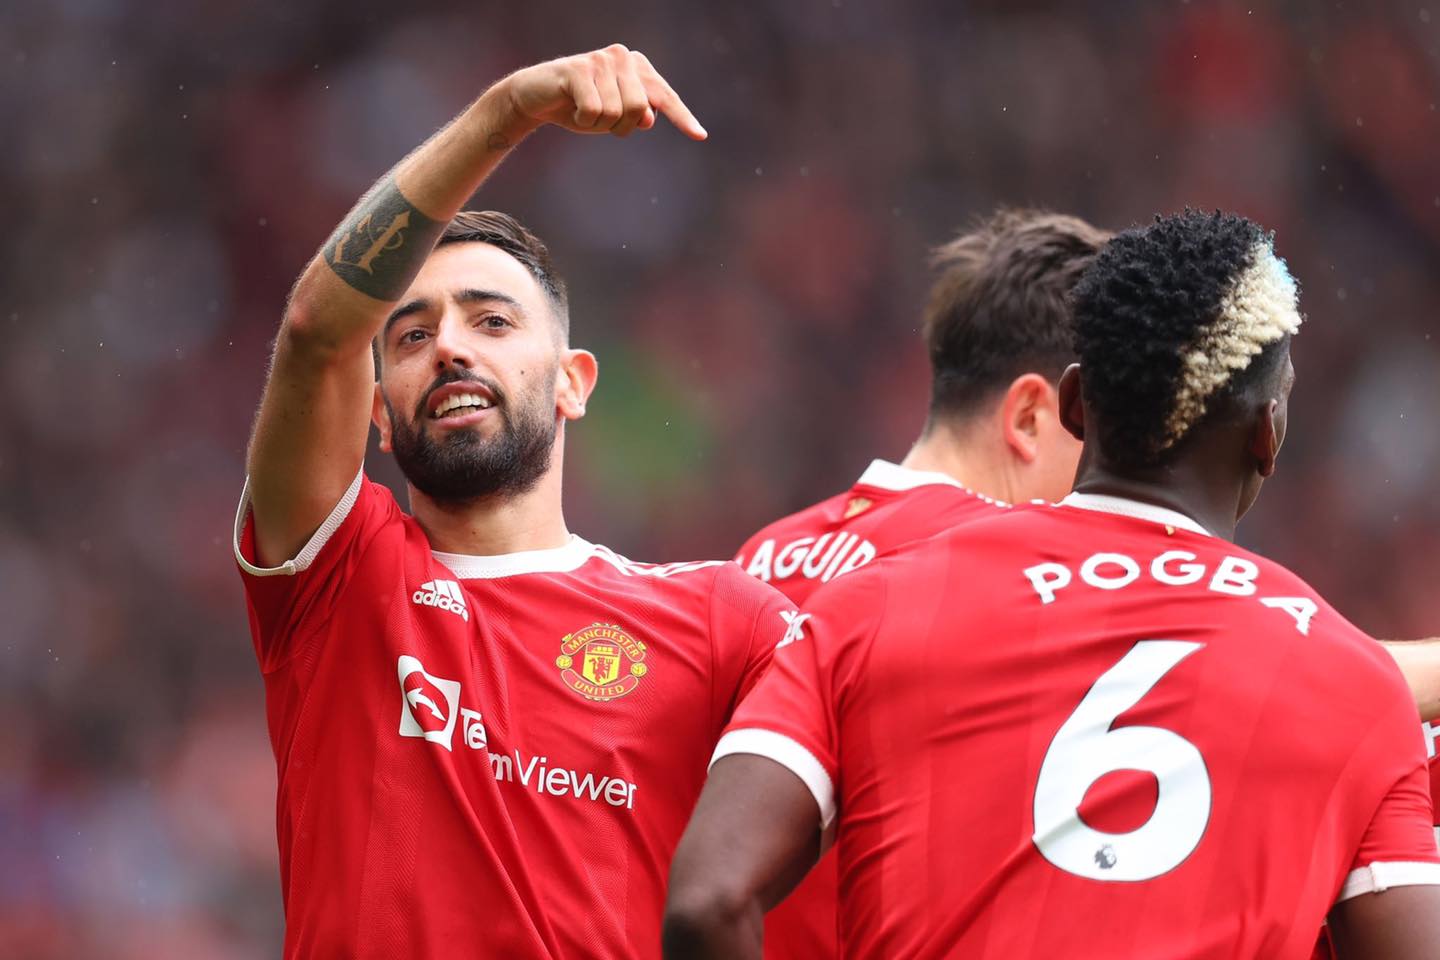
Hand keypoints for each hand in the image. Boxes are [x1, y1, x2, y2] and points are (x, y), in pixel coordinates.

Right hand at [494, 44, 706, 140]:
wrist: (536, 98)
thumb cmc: (581, 106)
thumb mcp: (615, 115)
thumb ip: (637, 115)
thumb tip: (649, 117)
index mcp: (637, 66)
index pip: (664, 96)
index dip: (682, 118)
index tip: (700, 136)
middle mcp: (622, 56)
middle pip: (640, 109)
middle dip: (621, 126)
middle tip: (601, 120)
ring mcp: (600, 60)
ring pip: (616, 113)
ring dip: (598, 124)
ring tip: (584, 111)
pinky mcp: (579, 69)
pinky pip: (594, 111)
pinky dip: (583, 120)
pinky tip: (572, 108)